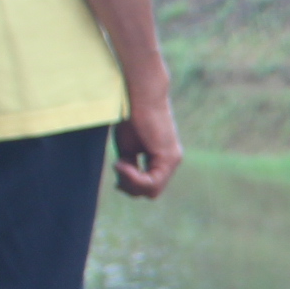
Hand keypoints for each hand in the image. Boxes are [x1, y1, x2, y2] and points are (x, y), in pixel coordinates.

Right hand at [111, 81, 182, 199]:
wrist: (140, 95)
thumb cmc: (132, 116)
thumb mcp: (128, 148)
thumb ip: (131, 167)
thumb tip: (125, 186)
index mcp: (162, 160)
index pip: (148, 187)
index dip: (130, 184)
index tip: (117, 165)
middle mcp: (171, 162)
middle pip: (151, 193)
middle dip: (130, 186)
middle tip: (118, 166)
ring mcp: (172, 160)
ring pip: (152, 191)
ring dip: (131, 182)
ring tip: (120, 163)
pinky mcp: (168, 157)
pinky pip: (153, 183)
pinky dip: (135, 178)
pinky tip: (123, 164)